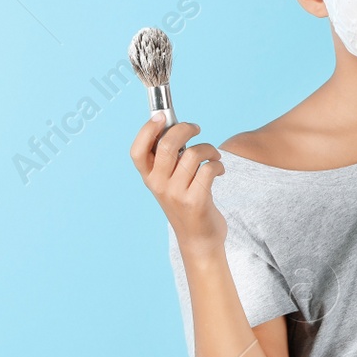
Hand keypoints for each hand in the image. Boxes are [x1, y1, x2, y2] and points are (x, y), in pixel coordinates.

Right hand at [129, 116, 226, 254]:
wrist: (198, 239)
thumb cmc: (185, 202)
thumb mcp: (169, 181)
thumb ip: (168, 158)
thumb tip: (173, 123)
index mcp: (148, 178)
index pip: (137, 151)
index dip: (146, 130)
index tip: (161, 116)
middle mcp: (158, 186)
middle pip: (166, 145)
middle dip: (185, 128)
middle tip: (196, 129)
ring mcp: (176, 194)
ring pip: (193, 154)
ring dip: (209, 148)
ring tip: (214, 155)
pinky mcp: (195, 202)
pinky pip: (209, 169)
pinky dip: (218, 164)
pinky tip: (219, 169)